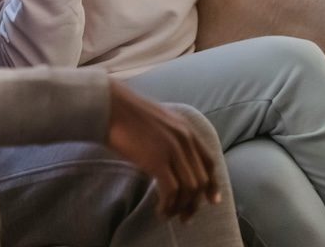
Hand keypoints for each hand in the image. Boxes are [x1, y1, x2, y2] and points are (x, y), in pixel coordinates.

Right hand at [106, 81, 221, 220]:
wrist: (111, 106)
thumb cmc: (127, 114)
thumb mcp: (159, 121)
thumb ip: (171, 137)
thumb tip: (172, 160)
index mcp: (188, 129)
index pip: (209, 162)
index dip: (213, 185)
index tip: (211, 201)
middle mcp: (185, 140)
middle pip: (201, 180)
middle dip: (194, 203)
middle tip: (185, 217)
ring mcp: (173, 150)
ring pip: (189, 189)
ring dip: (180, 207)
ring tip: (168, 215)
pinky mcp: (158, 161)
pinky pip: (172, 191)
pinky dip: (168, 205)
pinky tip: (160, 210)